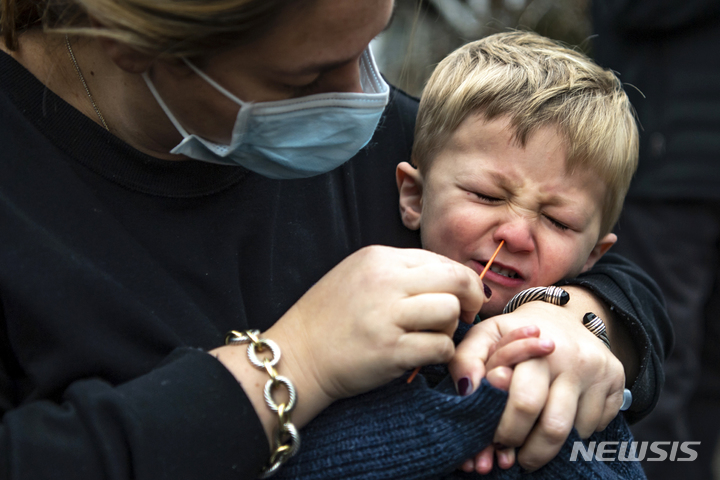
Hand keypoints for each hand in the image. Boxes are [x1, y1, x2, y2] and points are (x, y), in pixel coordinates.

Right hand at [213, 246, 487, 439]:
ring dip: (451, 327)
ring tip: (434, 336)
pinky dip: (441, 353)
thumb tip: (446, 279)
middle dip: (470, 298)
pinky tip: (424, 355)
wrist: (296, 356)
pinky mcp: (391, 350)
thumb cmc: (326, 318)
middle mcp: (384, 281)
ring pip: (451, 311)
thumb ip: (397, 272)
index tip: (463, 296)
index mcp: (378, 258)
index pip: (440, 260)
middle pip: (454, 279)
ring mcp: (387, 315)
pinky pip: (441, 346)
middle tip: (469, 314)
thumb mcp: (357, 276)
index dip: (461, 280)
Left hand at [449, 288, 626, 470]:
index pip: (525, 403)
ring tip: (532, 440)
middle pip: (554, 427)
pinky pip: (598, 426)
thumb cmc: (516, 333)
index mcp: (537, 348)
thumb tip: (464, 390)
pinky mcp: (618, 382)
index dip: (506, 430)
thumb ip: (467, 359)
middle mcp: (574, 359)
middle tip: (512, 456)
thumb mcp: (486, 335)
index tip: (493, 442)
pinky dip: (577, 434)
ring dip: (552, 446)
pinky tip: (559, 419)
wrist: (563, 315)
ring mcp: (599, 372)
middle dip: (529, 451)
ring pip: (577, 433)